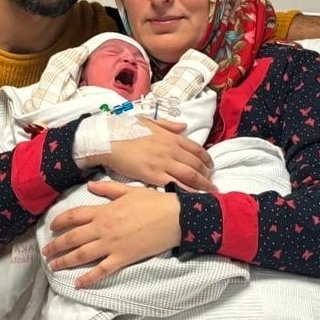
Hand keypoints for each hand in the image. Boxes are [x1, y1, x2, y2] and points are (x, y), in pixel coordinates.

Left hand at [43, 180, 181, 287]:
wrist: (174, 218)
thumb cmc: (154, 202)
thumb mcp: (129, 191)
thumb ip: (108, 190)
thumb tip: (90, 186)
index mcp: (103, 211)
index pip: (74, 216)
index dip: (59, 222)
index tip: (51, 228)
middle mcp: (103, 228)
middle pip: (72, 238)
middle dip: (56, 246)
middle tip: (45, 253)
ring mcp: (112, 245)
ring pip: (82, 255)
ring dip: (65, 262)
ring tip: (53, 267)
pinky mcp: (123, 258)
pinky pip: (101, 270)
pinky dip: (88, 278)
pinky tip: (77, 284)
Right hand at [84, 118, 214, 191]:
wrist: (108, 140)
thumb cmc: (125, 130)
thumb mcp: (149, 122)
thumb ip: (168, 125)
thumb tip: (184, 126)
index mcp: (170, 137)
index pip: (196, 148)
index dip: (206, 159)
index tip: (210, 166)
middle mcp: (171, 150)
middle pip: (196, 164)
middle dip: (207, 175)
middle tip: (211, 183)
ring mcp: (163, 163)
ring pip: (190, 175)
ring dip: (202, 184)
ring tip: (208, 192)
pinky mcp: (153, 175)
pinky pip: (175, 184)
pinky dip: (186, 191)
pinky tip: (192, 198)